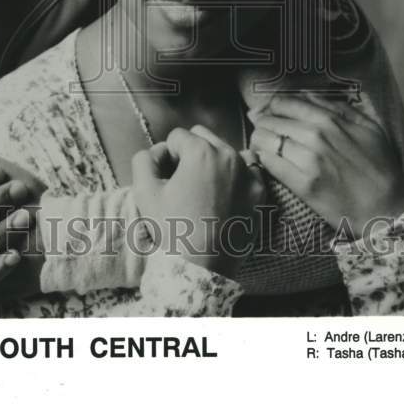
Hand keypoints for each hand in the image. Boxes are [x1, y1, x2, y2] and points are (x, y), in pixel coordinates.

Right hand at [131, 125, 264, 276]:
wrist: (203, 267)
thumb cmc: (172, 228)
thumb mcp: (143, 191)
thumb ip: (144, 159)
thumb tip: (160, 152)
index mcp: (201, 151)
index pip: (177, 137)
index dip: (166, 156)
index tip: (166, 179)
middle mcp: (229, 155)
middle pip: (203, 137)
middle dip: (190, 153)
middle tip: (184, 182)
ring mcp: (248, 173)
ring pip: (226, 151)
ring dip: (213, 161)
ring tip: (204, 190)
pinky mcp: (260, 192)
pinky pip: (248, 170)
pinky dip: (236, 175)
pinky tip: (225, 194)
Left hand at [249, 92, 403, 236]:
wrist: (387, 207)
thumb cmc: (379, 166)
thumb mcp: (367, 126)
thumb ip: (336, 107)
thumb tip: (307, 95)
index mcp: (329, 120)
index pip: (284, 103)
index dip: (271, 106)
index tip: (269, 111)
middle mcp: (315, 136)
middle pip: (270, 120)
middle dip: (262, 122)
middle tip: (262, 128)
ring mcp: (307, 161)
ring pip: (265, 140)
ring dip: (259, 139)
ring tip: (262, 143)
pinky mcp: (302, 185)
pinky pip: (269, 163)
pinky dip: (262, 158)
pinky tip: (265, 158)